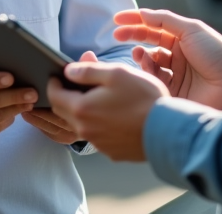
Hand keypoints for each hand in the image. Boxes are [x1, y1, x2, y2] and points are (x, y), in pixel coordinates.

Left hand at [47, 62, 167, 161]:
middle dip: (64, 97)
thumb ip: (88, 70)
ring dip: (82, 111)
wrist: (168, 131)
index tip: (57, 76)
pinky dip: (97, 124)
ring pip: (81, 124)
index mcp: (82, 109)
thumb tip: (68, 71)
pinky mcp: (112, 151)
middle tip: (74, 84)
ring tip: (96, 97)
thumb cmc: (144, 99)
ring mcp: (98, 143)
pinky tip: (112, 115)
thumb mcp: (116, 73)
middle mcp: (86, 129)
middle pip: (63, 112)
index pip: (54, 96)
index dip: (53, 83)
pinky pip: (97, 136)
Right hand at [113, 9, 221, 110]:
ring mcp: (175, 77)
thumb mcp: (190, 29)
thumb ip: (164, 21)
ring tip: (141, 55)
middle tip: (119, 37)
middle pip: (148, 46)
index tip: (116, 21)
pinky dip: (148, 76)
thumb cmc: (216, 53)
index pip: (153, 29)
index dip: (135, 24)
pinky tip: (150, 71)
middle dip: (133, 39)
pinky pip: (154, 85)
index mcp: (182, 40)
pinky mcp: (173, 96)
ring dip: (142, 57)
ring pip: (149, 66)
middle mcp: (177, 58)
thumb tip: (142, 14)